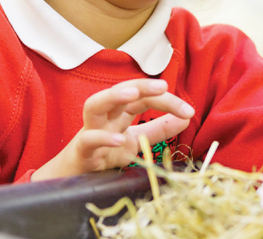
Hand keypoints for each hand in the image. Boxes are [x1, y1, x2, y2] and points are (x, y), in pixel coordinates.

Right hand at [32, 79, 193, 180]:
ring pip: (94, 105)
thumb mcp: (136, 141)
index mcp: (119, 113)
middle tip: (163, 86)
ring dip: (112, 96)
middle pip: (119, 91)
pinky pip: (88, 140)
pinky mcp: (81, 151)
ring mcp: (90, 131)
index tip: (189, 111)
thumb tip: (186, 118)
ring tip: (133, 93)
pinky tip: (118, 139)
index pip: (143, 98)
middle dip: (141, 85)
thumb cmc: (103, 153)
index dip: (166, 101)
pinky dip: (102, 138)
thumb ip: (159, 130)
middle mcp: (104, 117)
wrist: (73, 176)